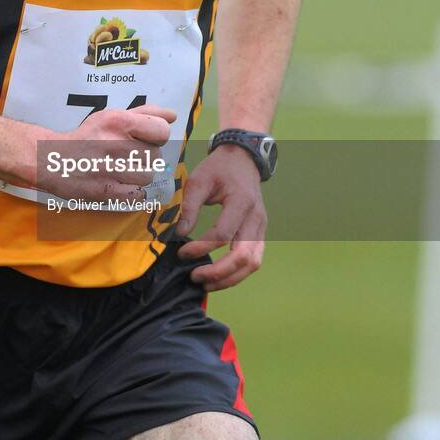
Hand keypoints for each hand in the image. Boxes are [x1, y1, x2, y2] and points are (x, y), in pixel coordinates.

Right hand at [37, 105, 175, 201]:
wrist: (53, 159)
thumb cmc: (87, 136)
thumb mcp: (111, 115)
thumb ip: (144, 113)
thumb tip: (173, 116)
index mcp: (119, 121)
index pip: (162, 131)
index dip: (156, 136)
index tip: (144, 138)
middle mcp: (116, 144)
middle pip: (155, 155)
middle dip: (145, 156)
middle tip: (126, 155)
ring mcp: (111, 170)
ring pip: (148, 176)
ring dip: (138, 174)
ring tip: (121, 169)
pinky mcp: (107, 192)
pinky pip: (138, 195)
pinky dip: (132, 191)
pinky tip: (119, 182)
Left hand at [176, 144, 266, 291]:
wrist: (242, 158)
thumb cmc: (219, 168)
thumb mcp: (199, 179)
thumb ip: (190, 206)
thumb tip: (180, 233)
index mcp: (241, 201)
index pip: (223, 233)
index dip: (202, 247)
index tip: (182, 253)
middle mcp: (256, 217)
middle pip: (243, 256)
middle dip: (219, 272)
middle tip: (195, 277)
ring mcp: (261, 227)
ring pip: (253, 263)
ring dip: (230, 278)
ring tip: (206, 284)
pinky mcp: (260, 233)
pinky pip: (254, 259)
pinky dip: (238, 272)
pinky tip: (219, 276)